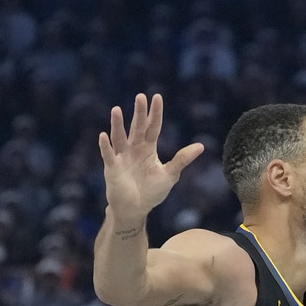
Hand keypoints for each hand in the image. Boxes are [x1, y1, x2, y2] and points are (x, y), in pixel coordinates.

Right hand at [98, 93, 203, 221]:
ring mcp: (121, 157)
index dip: (155, 114)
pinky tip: (104, 135)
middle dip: (138, 113)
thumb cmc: (152, 191)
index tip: (157, 97)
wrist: (136, 209)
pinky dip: (106, 146)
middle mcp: (133, 149)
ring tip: (117, 109)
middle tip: (140, 97)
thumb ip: (182, 159)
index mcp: (148, 149)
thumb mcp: (170, 174)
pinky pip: (108, 155)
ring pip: (119, 137)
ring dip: (117, 124)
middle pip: (137, 128)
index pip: (153, 127)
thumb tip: (201, 146)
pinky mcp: (112, 168)